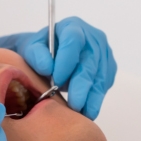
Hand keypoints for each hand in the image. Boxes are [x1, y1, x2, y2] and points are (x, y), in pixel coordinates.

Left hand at [0, 17, 116, 119]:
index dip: (67, 60)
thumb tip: (47, 68)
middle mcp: (93, 38)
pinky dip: (96, 98)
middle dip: (82, 85)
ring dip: (92, 96)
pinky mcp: (108, 69)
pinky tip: (88, 110)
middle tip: (75, 104)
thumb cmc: (41, 51)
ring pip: (100, 76)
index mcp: (72, 27)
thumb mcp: (31, 49)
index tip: (56, 79)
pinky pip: (104, 85)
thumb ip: (36, 55)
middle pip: (90, 62)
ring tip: (83, 113)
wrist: (51, 55)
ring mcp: (104, 53)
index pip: (73, 40)